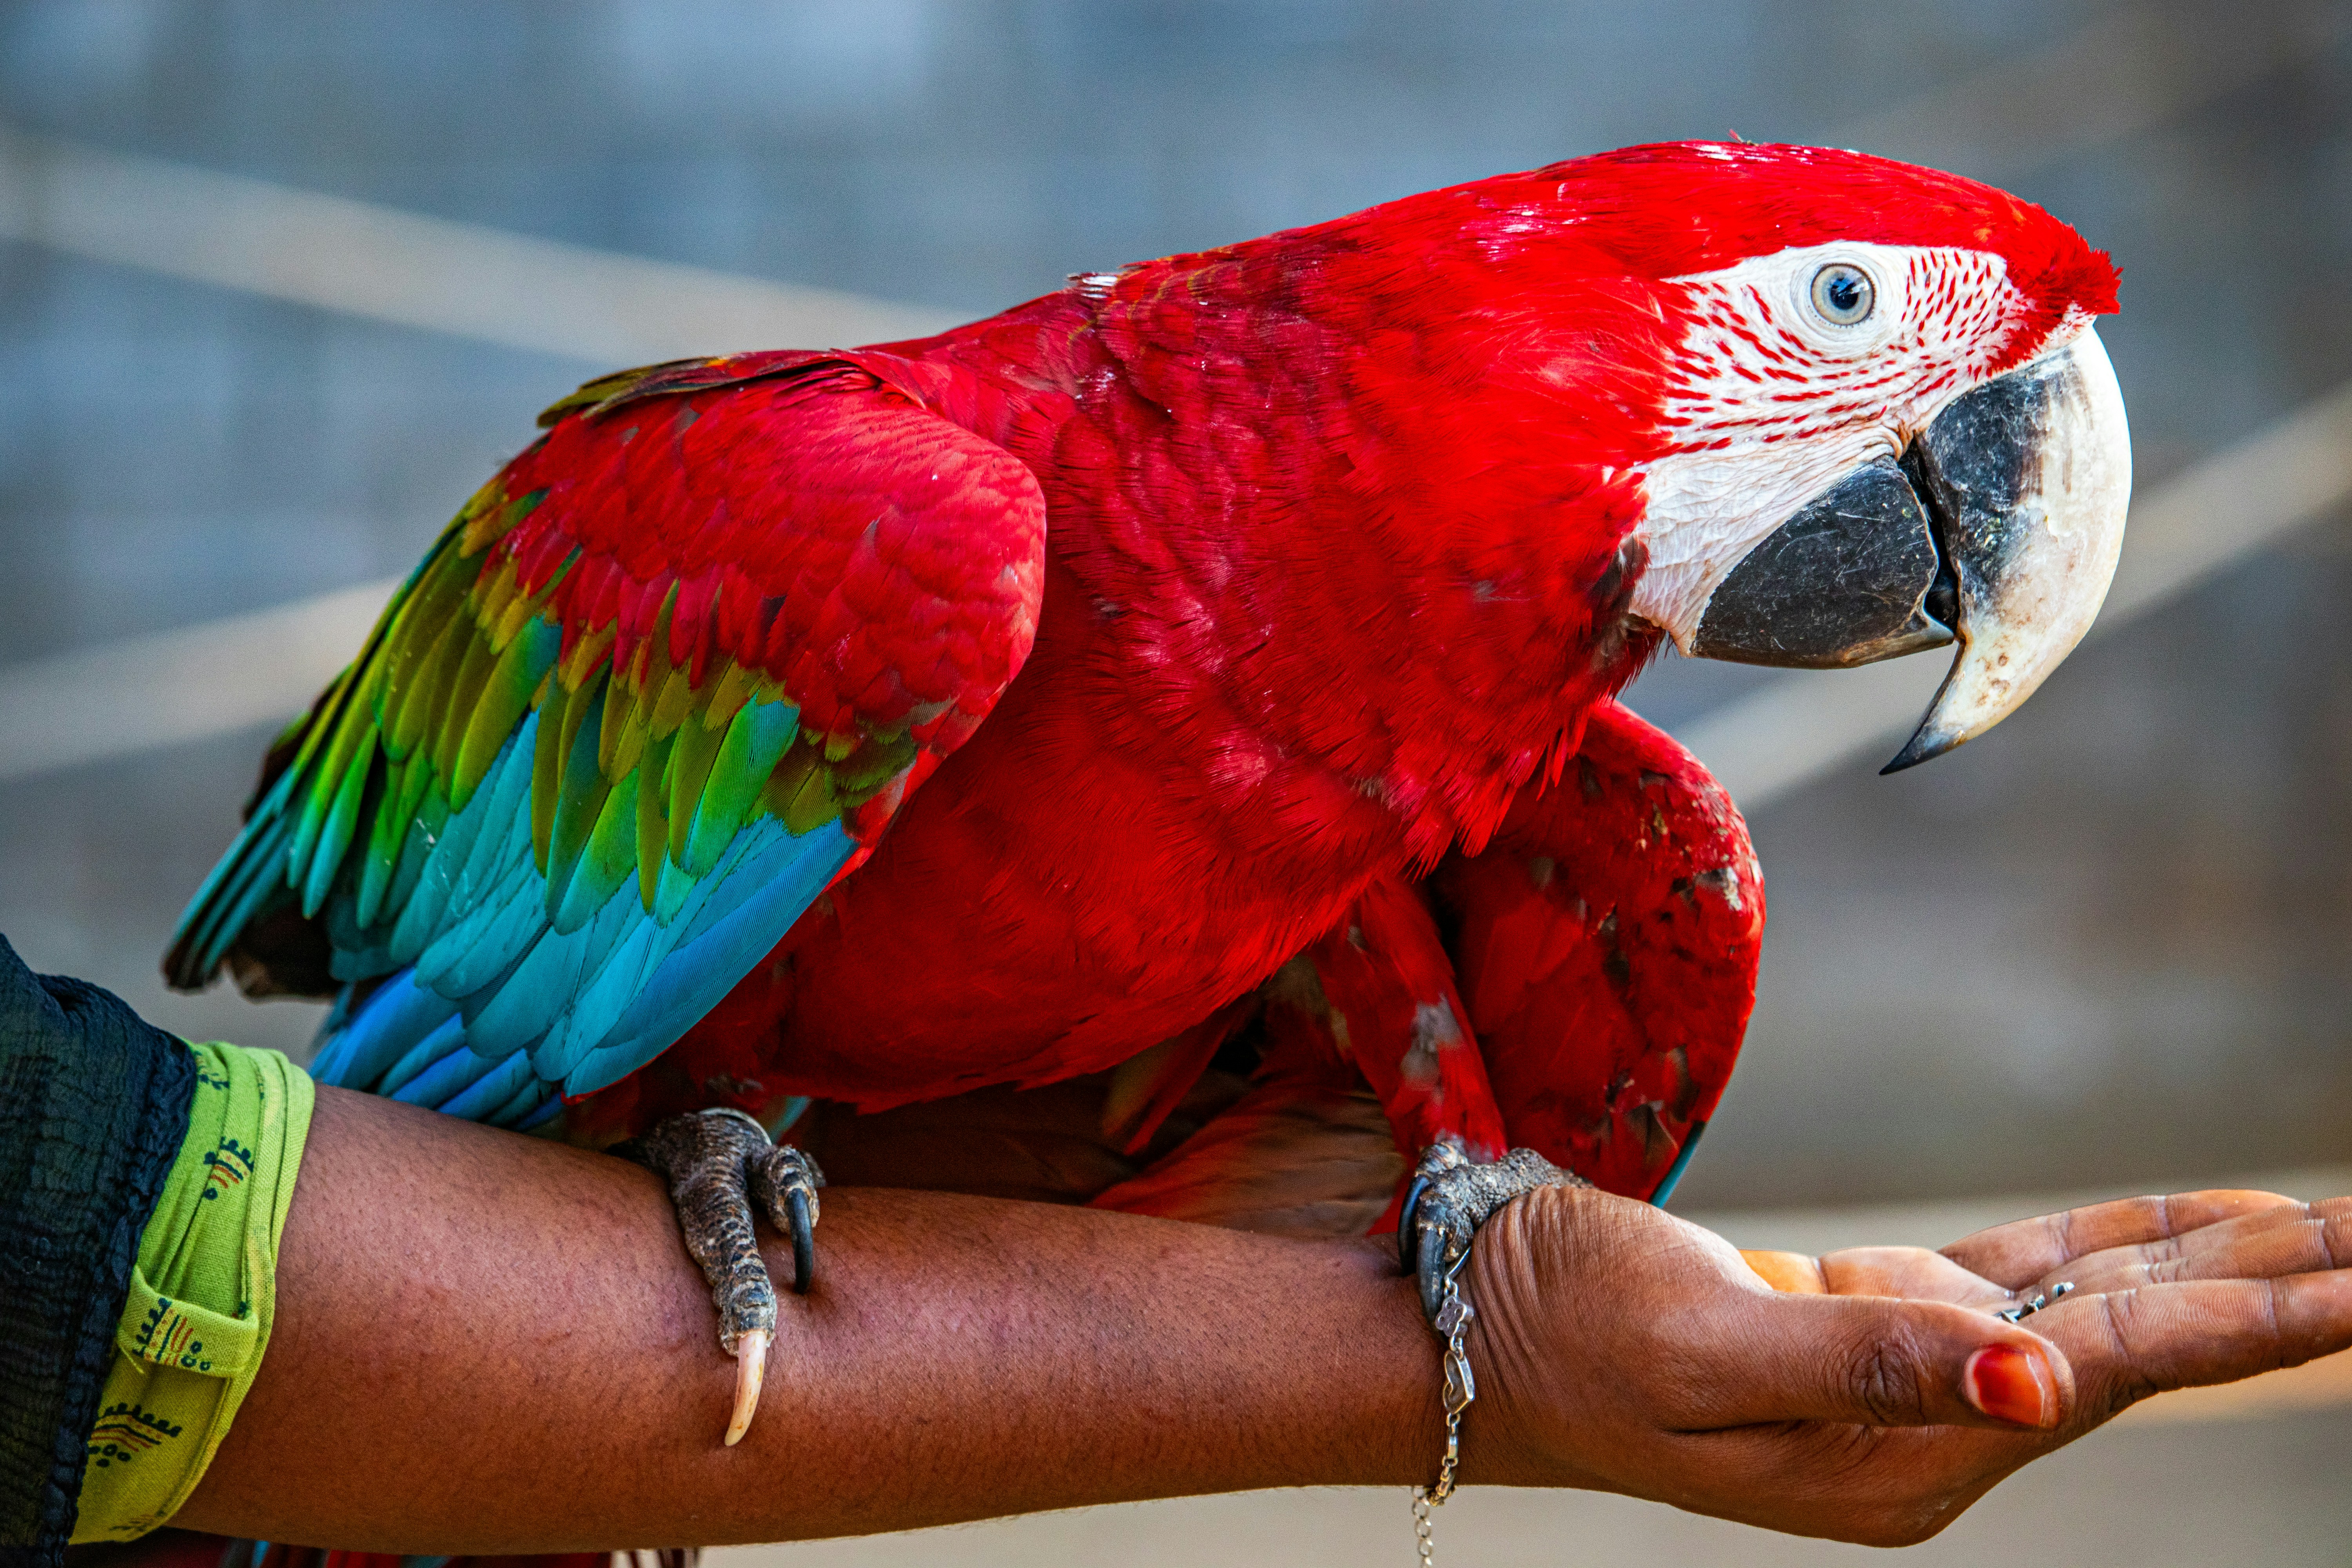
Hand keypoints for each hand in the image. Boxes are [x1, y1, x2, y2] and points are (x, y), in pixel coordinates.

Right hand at [1459, 1184, 2351, 1543]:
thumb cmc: (1570, 1335)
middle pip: (2133, 1345)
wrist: (1472, 1318)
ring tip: (2330, 1225)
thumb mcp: (1708, 1355)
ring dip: (2210, 1261)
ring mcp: (1903, 1369)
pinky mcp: (1868, 1314)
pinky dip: (2108, 1243)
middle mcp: (1924, 1424)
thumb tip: (2040, 1389)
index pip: (2111, 1370)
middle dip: (2269, 1291)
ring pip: (2091, 1305)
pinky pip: (2022, 1276)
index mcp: (1901, 1458)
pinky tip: (2185, 1223)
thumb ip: (1872, 1367)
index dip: (2247, 1318)